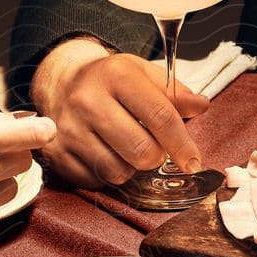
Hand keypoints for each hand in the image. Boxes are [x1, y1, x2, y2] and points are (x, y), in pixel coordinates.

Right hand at [30, 39, 208, 188]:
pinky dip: (107, 175)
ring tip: (125, 148)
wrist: (60, 82)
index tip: (193, 162)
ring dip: (130, 168)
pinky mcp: (56, 153)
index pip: (160, 116)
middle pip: (142, 151)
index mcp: (116, 75)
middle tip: (152, 147)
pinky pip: (96, 182)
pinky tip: (104, 154)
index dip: (183, 144)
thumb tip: (201, 106)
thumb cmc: (110, 80)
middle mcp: (88, 100)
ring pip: (118, 172)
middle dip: (156, 157)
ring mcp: (68, 129)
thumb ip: (174, 92)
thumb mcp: (143, 74)